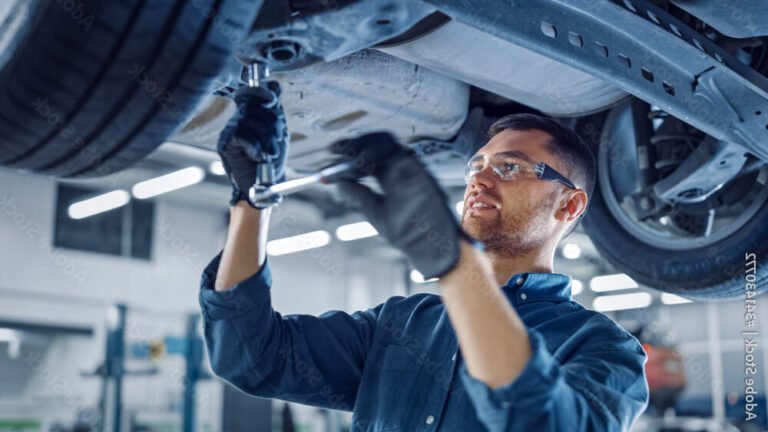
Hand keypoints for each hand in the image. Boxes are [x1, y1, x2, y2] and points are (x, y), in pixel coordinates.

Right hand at [217, 81, 288, 206]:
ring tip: (270, 154)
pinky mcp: (225, 143)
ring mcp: (230, 130)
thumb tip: (274, 85)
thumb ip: (276, 111)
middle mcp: (239, 119)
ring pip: (249, 121)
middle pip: (255, 106)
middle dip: (272, 125)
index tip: (272, 100)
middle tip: (277, 143)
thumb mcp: (279, 132)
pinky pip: (242, 135)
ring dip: (266, 140)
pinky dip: (254, 147)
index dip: (262, 93)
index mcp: (251, 115)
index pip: (251, 93)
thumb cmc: (272, 161)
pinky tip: (258, 157)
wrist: (263, 186)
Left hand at [333, 132, 478, 278]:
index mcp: (389, 178)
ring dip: (363, 146)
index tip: (330, 158)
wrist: (429, 246)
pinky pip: (395, 152)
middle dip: (353, 144)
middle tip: (334, 150)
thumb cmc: (408, 233)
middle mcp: (399, 169)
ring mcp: (409, 168)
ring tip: (348, 160)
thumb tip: (337, 182)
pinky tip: (360, 165)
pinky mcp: (417, 170)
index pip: (367, 157)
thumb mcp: (375, 212)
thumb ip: (359, 195)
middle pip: (374, 144)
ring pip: (385, 142)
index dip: (349, 154)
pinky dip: (375, 153)